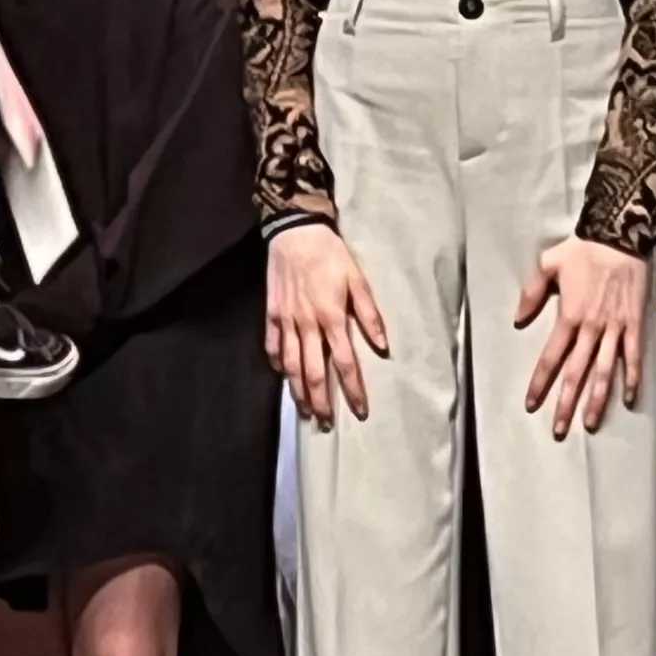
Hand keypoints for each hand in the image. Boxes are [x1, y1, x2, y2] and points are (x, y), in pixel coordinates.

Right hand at [265, 220, 387, 427]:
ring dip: (298, 391)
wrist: (295, 232)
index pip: (345, 363)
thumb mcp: (357, 279)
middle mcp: (307, 325)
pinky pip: (272, 346)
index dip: (353, 389)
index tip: (360, 410)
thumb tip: (382, 345)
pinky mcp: (272, 314)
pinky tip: (282, 375)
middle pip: (313, 372)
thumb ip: (369, 314)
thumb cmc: (330, 254)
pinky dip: (277, 364)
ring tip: (304, 410)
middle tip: (325, 423)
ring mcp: (286, 321)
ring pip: (290, 365)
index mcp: (332, 317)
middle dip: (320, 401)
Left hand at [512, 237, 651, 436]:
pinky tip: (628, 398)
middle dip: (566, 402)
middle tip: (559, 429)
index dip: (540, 382)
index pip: (551, 357)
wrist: (619, 236)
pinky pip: (633, 355)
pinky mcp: (635, 324)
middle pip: (576, 373)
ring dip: (597, 399)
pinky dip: (631, 377)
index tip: (531, 403)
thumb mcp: (547, 264)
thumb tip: (517, 319)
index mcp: (568, 316)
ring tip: (591, 424)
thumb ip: (531, 293)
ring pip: (604, 371)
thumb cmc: (582, 249)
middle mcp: (591, 328)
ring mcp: (615, 328)